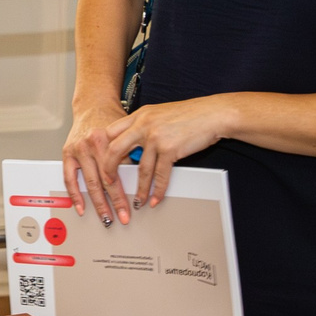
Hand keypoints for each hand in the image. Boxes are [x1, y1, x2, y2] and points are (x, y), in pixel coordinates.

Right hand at [62, 97, 131, 225]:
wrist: (94, 107)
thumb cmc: (112, 121)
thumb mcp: (124, 135)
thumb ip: (129, 155)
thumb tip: (139, 181)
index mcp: (106, 140)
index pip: (117, 173)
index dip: (125, 193)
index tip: (133, 206)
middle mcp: (90, 145)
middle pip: (104, 181)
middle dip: (114, 203)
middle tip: (122, 217)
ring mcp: (78, 150)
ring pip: (89, 183)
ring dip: (97, 204)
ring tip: (105, 217)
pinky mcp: (67, 154)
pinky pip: (69, 179)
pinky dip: (75, 195)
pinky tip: (81, 207)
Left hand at [98, 96, 235, 209]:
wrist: (212, 114)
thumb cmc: (190, 115)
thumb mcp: (160, 114)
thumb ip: (145, 126)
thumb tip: (134, 145)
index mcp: (139, 115)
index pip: (111, 132)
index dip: (105, 149)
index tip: (103, 162)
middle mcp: (143, 124)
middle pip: (115, 150)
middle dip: (109, 170)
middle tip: (109, 184)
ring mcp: (156, 137)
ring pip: (140, 169)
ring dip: (139, 188)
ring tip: (137, 200)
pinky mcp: (170, 149)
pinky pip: (160, 175)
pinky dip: (158, 189)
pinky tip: (155, 198)